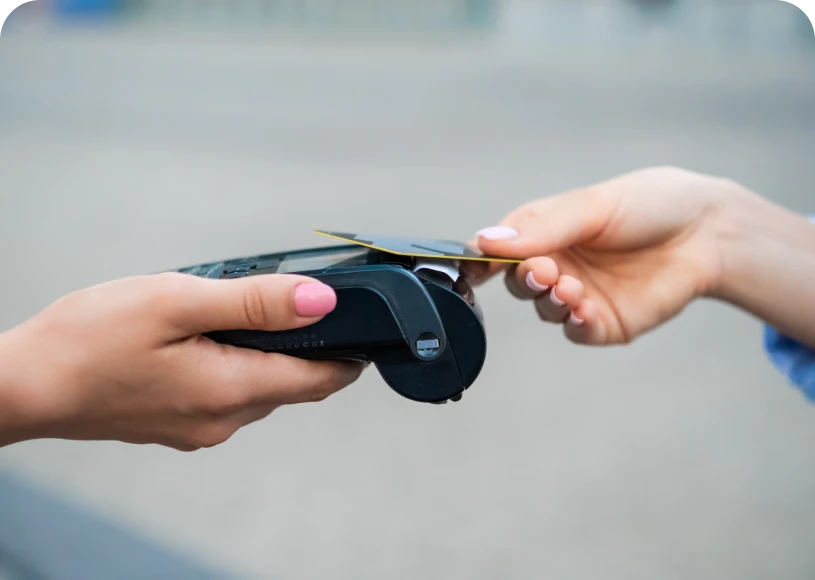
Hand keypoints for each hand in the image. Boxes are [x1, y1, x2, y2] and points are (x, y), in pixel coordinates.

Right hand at [0, 273, 363, 449]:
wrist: (22, 385)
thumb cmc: (88, 341)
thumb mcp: (177, 302)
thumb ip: (255, 302)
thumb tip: (321, 302)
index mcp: (231, 390)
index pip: (321, 380)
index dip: (348, 354)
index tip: (364, 329)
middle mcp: (223, 419)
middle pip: (293, 383)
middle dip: (306, 347)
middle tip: (296, 304)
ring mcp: (199, 427)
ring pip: (260, 388)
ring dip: (266, 353)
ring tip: (244, 314)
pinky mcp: (177, 424)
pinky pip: (227, 395)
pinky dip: (235, 365)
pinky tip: (208, 339)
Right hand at [462, 166, 740, 344]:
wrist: (708, 231)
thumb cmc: (651, 205)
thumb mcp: (593, 206)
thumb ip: (542, 227)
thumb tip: (486, 241)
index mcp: (545, 231)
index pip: (501, 249)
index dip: (483, 260)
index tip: (476, 268)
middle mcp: (558, 264)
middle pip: (519, 282)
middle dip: (525, 279)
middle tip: (544, 270)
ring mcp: (580, 295)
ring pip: (544, 308)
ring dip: (550, 300)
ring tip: (570, 287)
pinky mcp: (604, 322)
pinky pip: (576, 330)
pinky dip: (573, 322)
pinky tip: (582, 309)